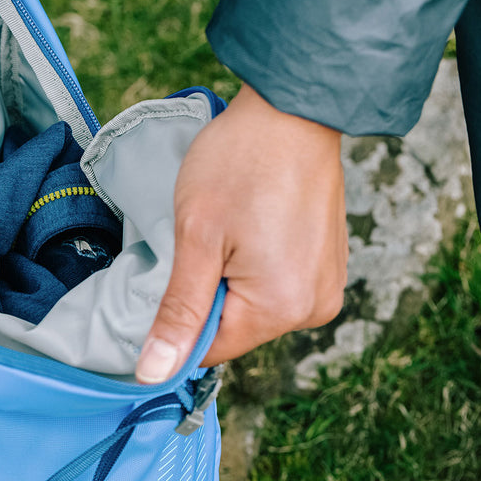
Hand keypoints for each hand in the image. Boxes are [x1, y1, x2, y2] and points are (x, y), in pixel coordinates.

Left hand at [135, 83, 347, 382]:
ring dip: (229, 275)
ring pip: (254, 304)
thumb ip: (179, 312)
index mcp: (283, 308)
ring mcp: (327, 284)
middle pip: (235, 327)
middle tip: (200, 236)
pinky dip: (253, 262)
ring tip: (229, 225)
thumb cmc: (239, 164)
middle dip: (207, 290)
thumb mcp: (196, 237)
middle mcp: (315, 307)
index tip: (168, 270)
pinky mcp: (327, 262)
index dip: (177, 318)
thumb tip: (153, 373)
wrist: (292, 108)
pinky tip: (249, 223)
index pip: (211, 348)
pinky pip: (277, 283)